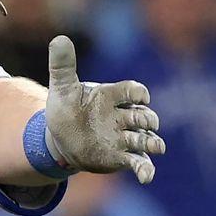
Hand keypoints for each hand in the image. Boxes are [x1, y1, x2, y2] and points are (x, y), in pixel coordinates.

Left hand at [45, 35, 164, 182]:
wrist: (61, 137)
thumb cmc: (66, 109)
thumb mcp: (62, 88)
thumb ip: (62, 65)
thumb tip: (58, 38)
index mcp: (111, 96)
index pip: (131, 90)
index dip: (137, 93)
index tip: (141, 97)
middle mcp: (122, 116)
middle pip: (143, 116)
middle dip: (147, 120)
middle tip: (148, 123)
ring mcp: (124, 137)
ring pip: (145, 139)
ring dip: (152, 143)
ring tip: (157, 148)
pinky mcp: (121, 157)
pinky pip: (138, 162)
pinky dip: (144, 169)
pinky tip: (146, 178)